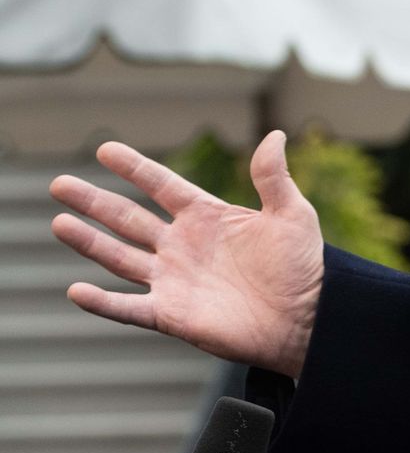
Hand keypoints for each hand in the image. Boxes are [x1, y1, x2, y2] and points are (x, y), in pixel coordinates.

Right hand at [48, 131, 323, 378]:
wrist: (308, 318)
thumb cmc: (303, 266)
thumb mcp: (292, 214)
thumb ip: (274, 177)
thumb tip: (276, 134)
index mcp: (207, 217)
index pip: (162, 185)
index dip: (135, 168)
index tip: (105, 149)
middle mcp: (183, 245)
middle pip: (128, 218)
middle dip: (94, 201)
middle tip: (59, 183)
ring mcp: (174, 279)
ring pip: (119, 257)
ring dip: (89, 241)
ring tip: (58, 221)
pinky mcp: (172, 314)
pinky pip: (128, 307)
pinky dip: (102, 302)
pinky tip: (75, 290)